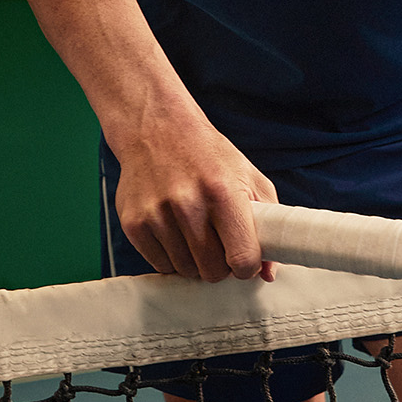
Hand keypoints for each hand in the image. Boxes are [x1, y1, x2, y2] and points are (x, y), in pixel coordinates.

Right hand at [110, 113, 278, 283]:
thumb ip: (267, 222)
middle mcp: (187, 205)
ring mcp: (156, 215)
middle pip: (212, 272)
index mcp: (222, 192)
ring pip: (186, 271)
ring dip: (194, 260)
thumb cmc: (208, 155)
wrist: (158, 129)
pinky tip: (174, 230)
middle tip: (219, 242)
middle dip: (220, 264)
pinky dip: (171, 256)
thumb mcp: (248, 176)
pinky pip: (160, 265)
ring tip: (195, 230)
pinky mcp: (133, 224)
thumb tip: (267, 273)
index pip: (242, 258)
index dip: (247, 266)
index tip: (244, 257)